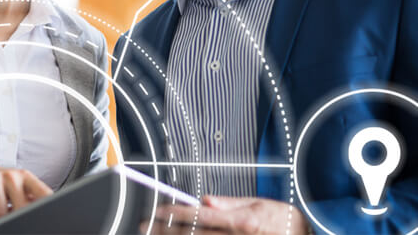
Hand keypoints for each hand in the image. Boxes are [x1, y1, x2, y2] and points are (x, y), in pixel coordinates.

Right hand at [0, 162, 53, 218]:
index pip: (43, 193)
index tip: (46, 214)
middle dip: (16, 216)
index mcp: (26, 177)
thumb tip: (46, 212)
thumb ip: (32, 197)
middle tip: (10, 212)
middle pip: (22, 207)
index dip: (48, 206)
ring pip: (2, 211)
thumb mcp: (18, 186)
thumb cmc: (1, 183)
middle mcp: (11, 175)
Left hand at [145, 196, 310, 234]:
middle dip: (165, 229)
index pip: (199, 216)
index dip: (175, 213)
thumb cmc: (286, 223)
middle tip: (145, 226)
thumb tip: (205, 200)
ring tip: (155, 234)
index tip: (158, 211)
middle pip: (191, 234)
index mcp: (240, 222)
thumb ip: (231, 203)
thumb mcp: (261, 204)